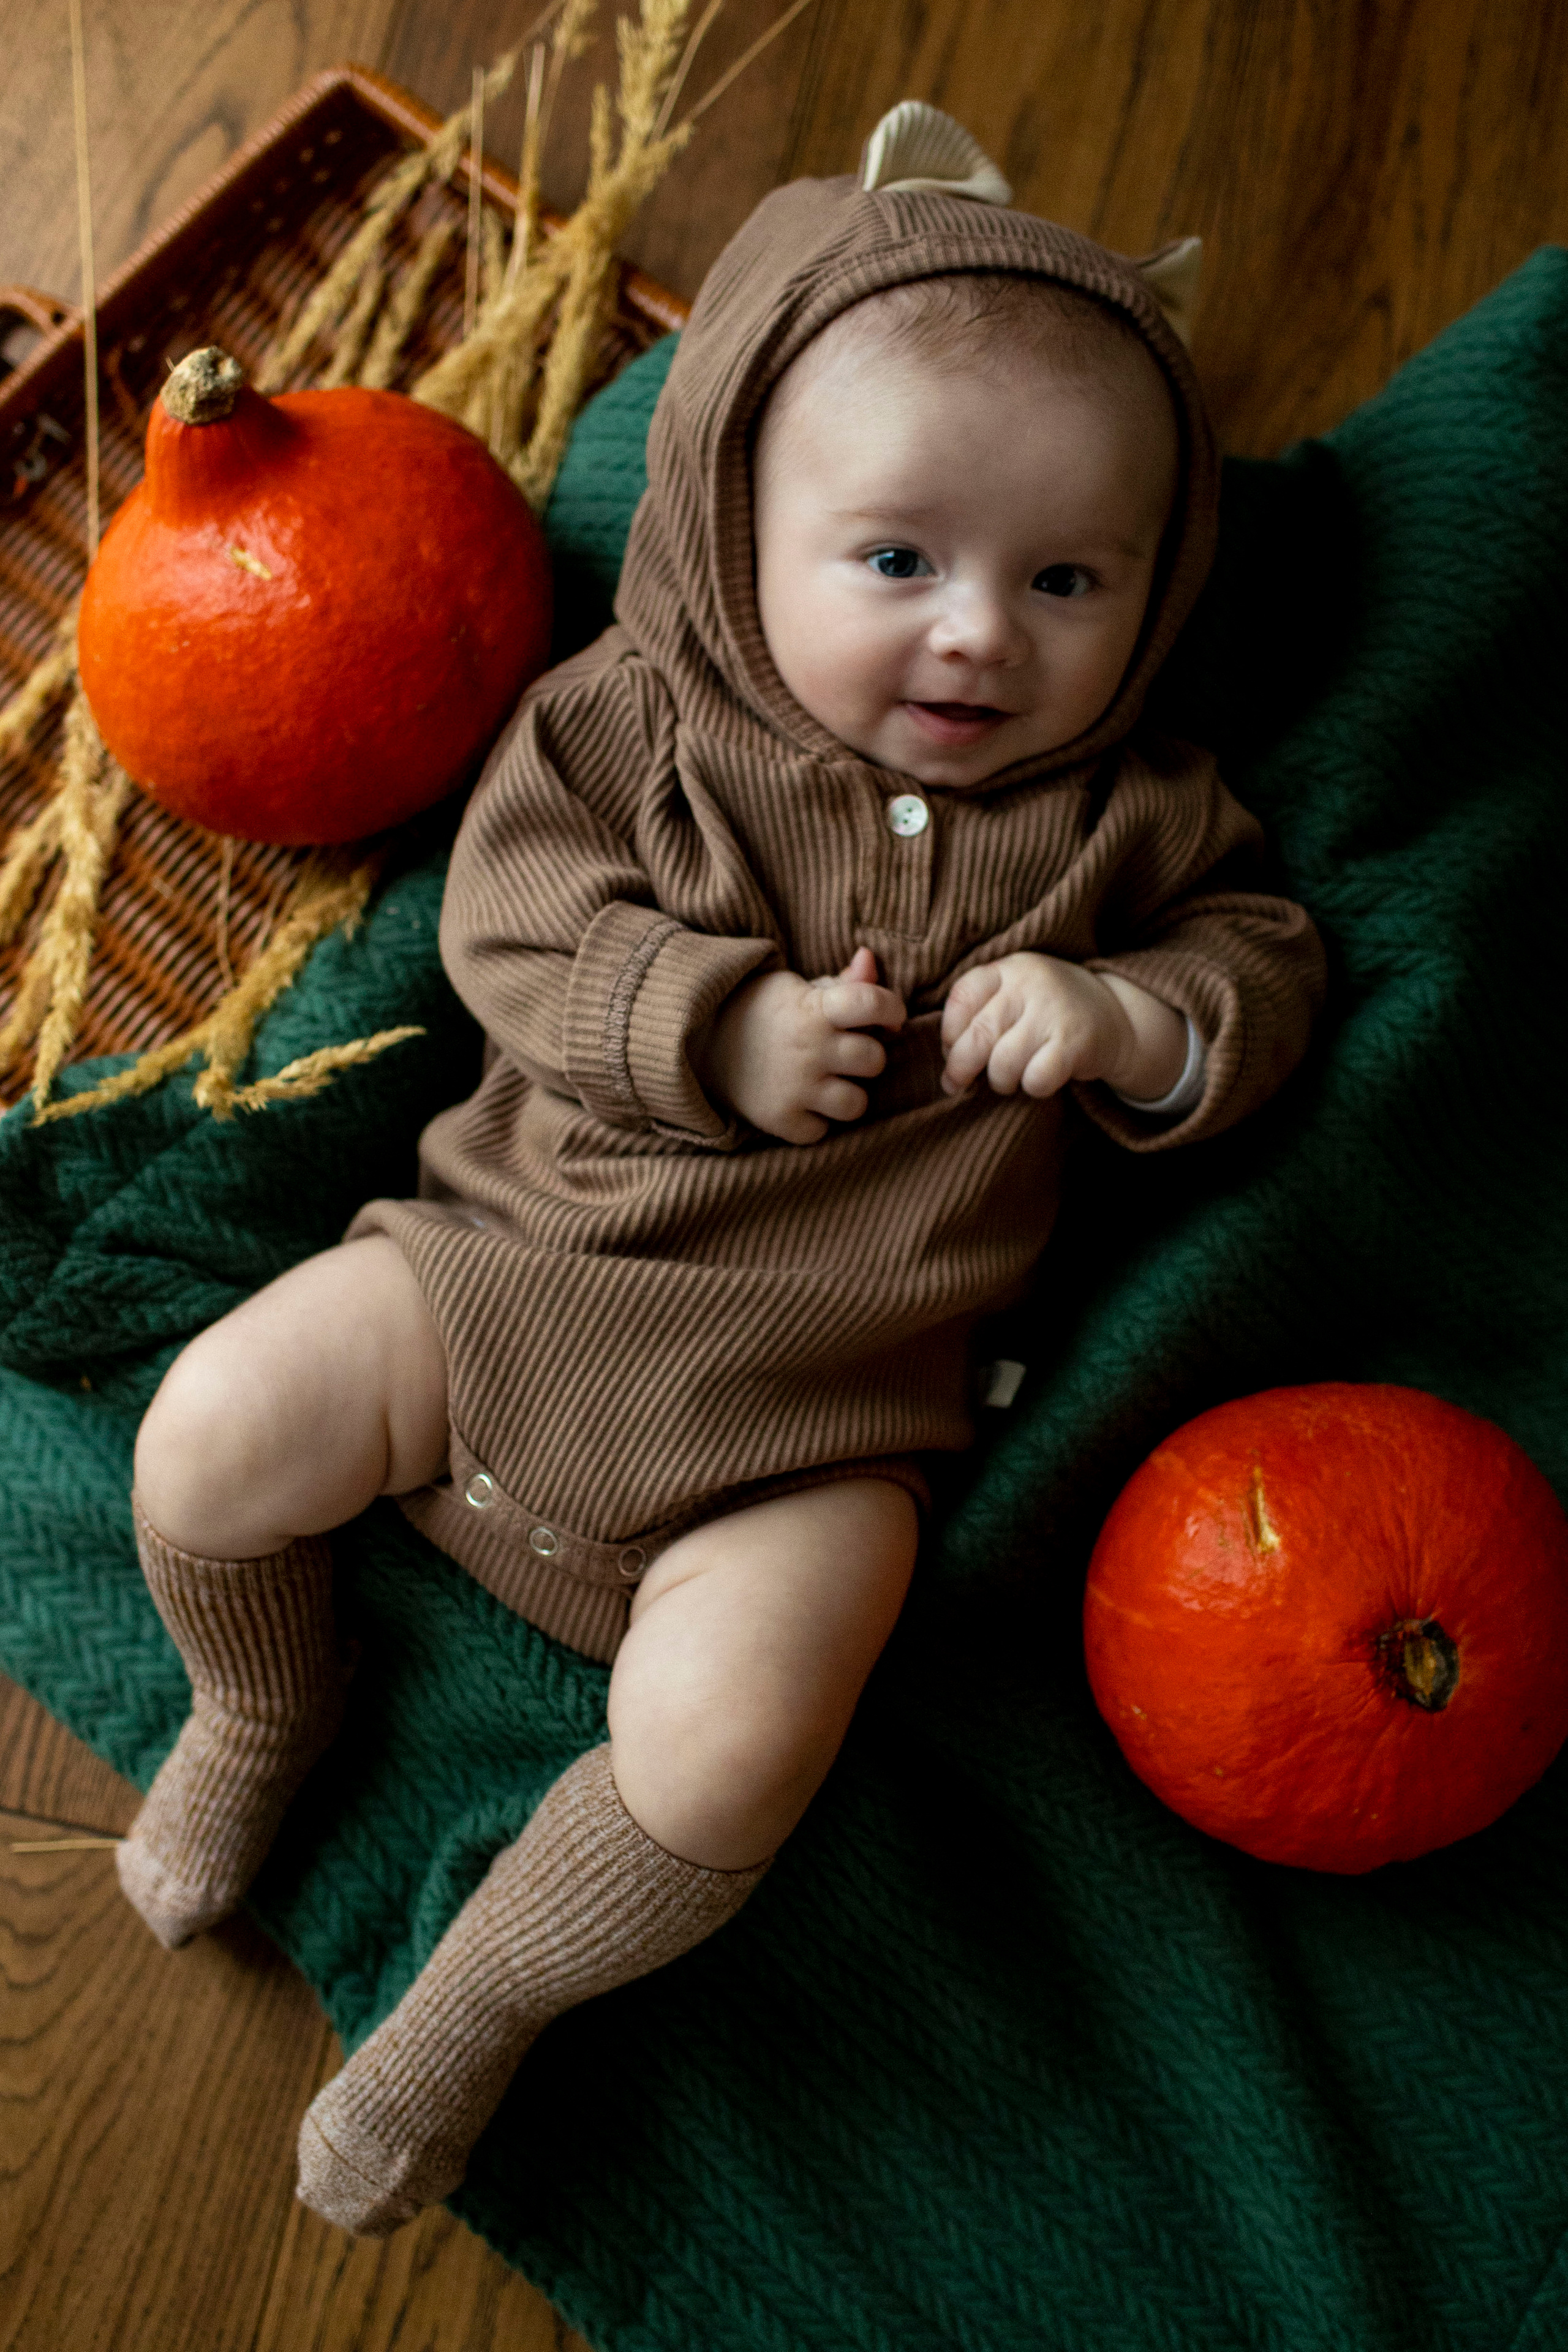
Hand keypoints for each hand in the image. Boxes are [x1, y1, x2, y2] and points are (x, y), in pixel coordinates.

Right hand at [695, 946, 905, 1143]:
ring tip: (829, 1081)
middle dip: (867, 1055)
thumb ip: (841, 981)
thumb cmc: (762, 1012)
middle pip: (874, 1060)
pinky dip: (816, 1121)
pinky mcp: (780, 1120)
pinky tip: (803, 1101)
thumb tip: (870, 959)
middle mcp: (808, 1049)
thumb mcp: (796, 988)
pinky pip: (823, 1131)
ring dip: (848, 1094)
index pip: (873, 1002)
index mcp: (814, 1009)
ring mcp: (794, 1088)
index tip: (889, 1016)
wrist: (700, 1042)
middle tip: (847, 1052)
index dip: (892, 1008)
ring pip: (856, 1104)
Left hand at [940, 953, 1186, 1100]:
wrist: (1116, 1016)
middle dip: (960, 1068)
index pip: (961, 997)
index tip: (952, 1050)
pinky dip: (1032, 1088)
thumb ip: (981, 1011)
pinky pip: (1036, 1079)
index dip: (949, 1032)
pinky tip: (1039, 1079)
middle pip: (978, 1035)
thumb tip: (946, 1058)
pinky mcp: (1075, 1043)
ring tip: (1008, 1079)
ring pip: (1004, 1063)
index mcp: (1009, 968)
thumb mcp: (1016, 993)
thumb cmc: (1049, 1011)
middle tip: (958, 1084)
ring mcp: (1055, 1012)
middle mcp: (1031, 984)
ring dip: (999, 1081)